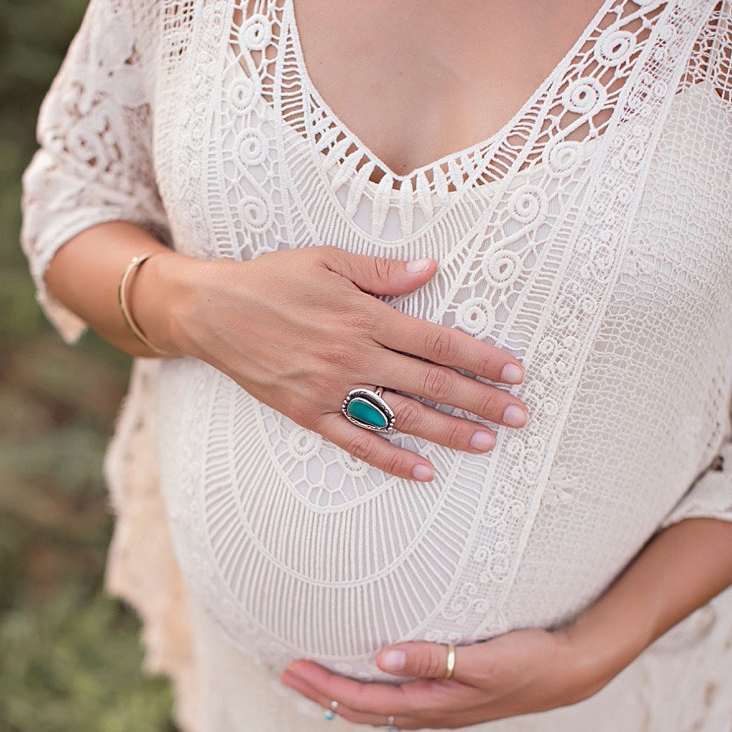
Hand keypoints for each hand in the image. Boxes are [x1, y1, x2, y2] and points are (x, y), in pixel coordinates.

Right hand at [140, 247, 529, 481]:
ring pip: (401, 416)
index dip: (480, 357)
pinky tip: (422, 471)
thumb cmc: (270, 279)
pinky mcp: (306, 412)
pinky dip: (390, 459)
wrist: (211, 312)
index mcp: (363, 316)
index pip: (437, 342)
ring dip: (448, 431)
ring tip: (487, 442)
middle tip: (520, 415)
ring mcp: (329, 389)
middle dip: (481, 400)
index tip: (514, 371)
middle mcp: (352, 357)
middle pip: (430, 384)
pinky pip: (355, 441)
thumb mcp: (326, 260)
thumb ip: (381, 271)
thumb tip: (430, 270)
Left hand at [279, 627, 614, 729]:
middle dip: (322, 693)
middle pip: (361, 710)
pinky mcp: (450, 699)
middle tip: (285, 673)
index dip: (325, 687)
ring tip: (312, 680)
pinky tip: (362, 682)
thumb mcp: (482, 659)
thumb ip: (433, 659)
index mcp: (432, 706)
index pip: (363, 701)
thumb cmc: (530, 660)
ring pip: (377, 709)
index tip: (293, 669)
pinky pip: (395, 703)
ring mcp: (440, 709)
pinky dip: (368, 695)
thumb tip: (383, 658)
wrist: (571, 671)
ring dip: (341, 695)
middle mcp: (431, 712)